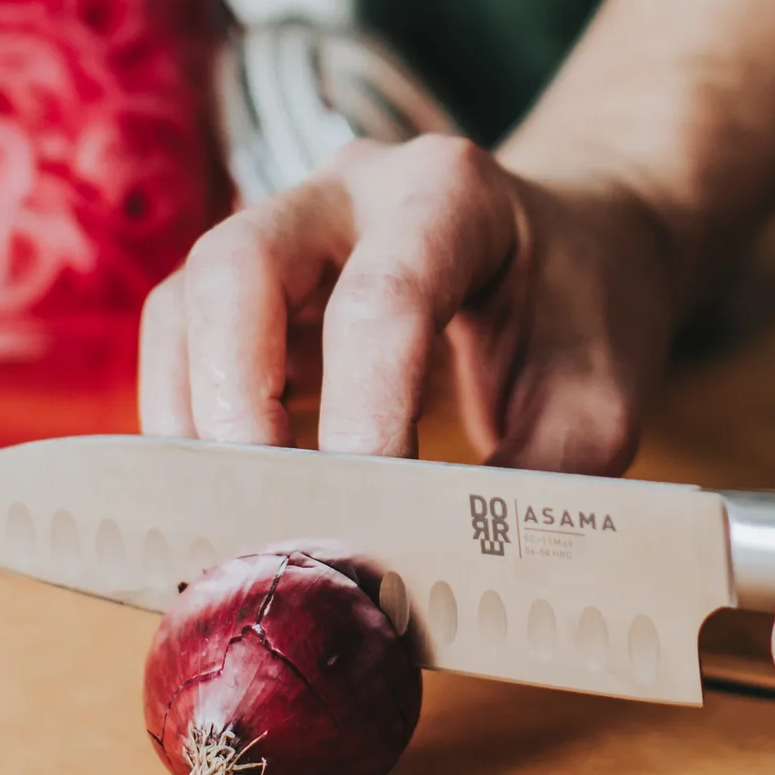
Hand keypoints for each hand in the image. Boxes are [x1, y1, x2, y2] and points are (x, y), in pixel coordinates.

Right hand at [141, 0, 774, 466]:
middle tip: (263, 514)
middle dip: (233, 401)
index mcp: (451, 192)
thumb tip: (439, 586)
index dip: (361, 414)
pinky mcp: (248, 280)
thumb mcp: (595, 404)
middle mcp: (350, 188)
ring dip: (193, 421)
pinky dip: (185, 422)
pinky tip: (227, 495)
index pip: (382, 300)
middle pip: (236, 266)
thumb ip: (527, 488)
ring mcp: (285, 224)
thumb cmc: (586, 317)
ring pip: (186, 301)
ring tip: (237, 519)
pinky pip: (178, 337)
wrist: (571, 245)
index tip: (361, 521)